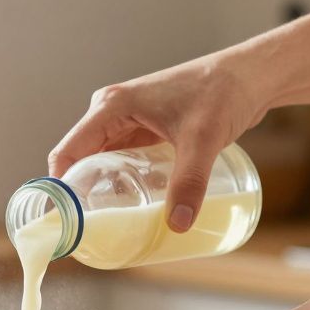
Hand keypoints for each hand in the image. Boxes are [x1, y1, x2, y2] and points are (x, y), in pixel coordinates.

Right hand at [48, 55, 267, 232]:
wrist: (250, 75)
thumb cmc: (222, 93)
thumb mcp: (203, 139)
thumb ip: (190, 182)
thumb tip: (177, 224)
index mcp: (111, 107)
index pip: (68, 153)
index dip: (59, 189)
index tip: (60, 223)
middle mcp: (111, 112)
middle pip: (80, 161)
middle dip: (80, 196)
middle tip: (88, 234)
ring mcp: (127, 121)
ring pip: (100, 163)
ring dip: (99, 191)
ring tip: (106, 227)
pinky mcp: (144, 130)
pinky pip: (120, 161)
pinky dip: (119, 183)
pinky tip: (128, 207)